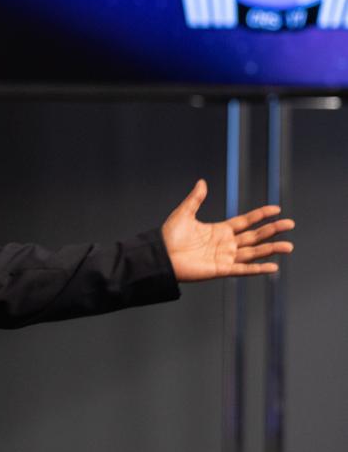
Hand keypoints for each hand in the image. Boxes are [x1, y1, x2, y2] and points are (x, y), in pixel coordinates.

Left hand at [161, 180, 294, 282]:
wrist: (161, 256)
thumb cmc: (169, 237)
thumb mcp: (184, 213)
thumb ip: (195, 198)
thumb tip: (202, 182)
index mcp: (220, 230)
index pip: (246, 221)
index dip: (261, 215)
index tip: (276, 209)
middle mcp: (226, 244)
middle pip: (255, 236)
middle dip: (273, 230)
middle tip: (290, 224)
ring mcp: (225, 257)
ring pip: (254, 252)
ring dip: (271, 249)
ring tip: (289, 246)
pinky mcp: (221, 269)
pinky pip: (243, 269)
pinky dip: (258, 269)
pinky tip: (273, 266)